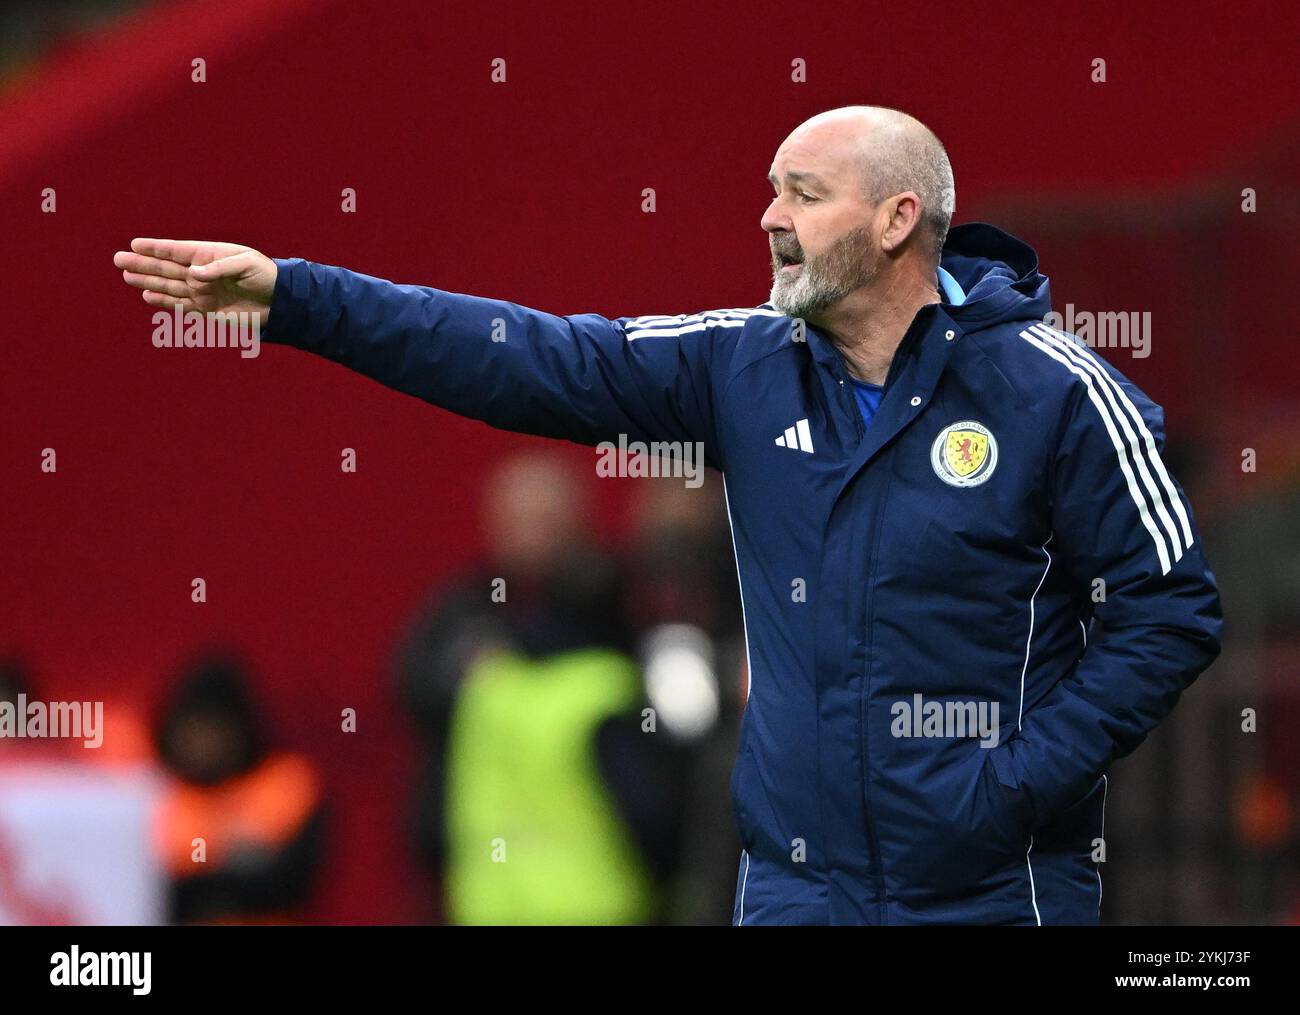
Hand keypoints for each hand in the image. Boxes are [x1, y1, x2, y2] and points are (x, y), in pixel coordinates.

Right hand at [113, 238, 277, 324]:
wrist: (280, 302)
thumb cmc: (265, 276)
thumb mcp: (246, 264)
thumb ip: (219, 268)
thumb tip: (193, 274)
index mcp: (210, 255)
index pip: (178, 250)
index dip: (157, 248)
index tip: (135, 244)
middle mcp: (201, 273)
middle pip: (167, 268)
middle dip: (143, 264)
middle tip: (119, 260)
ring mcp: (202, 292)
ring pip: (169, 286)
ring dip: (148, 281)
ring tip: (126, 276)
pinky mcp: (206, 309)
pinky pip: (180, 305)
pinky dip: (164, 302)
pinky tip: (147, 296)